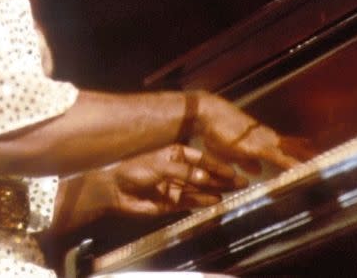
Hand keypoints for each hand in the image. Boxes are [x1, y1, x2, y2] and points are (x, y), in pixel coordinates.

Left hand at [103, 144, 246, 216]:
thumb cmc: (132, 169)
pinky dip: (204, 201)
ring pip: (201, 188)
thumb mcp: (159, 164)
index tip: (231, 169)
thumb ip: (183, 171)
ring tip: (235, 190)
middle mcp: (177, 169)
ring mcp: (175, 186)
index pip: (200, 158)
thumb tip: (206, 177)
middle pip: (204, 174)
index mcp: (173, 154)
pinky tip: (217, 200)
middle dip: (222, 178)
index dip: (216, 164)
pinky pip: (192, 201)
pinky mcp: (172, 202)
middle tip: (242, 181)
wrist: (114, 189)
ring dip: (217, 189)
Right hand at [196, 92, 313, 173]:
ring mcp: (267, 141)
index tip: (315, 158)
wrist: (207, 114)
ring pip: (294, 153)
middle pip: (296, 148)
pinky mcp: (261, 148)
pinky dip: (296, 167)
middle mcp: (269, 138)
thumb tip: (258, 170)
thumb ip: (244, 161)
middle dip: (310, 155)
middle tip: (327, 161)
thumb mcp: (229, 151)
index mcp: (263, 139)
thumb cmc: (214, 131)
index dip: (302, 151)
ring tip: (324, 167)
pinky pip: (284, 160)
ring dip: (308, 160)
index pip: (288, 146)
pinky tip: (306, 172)